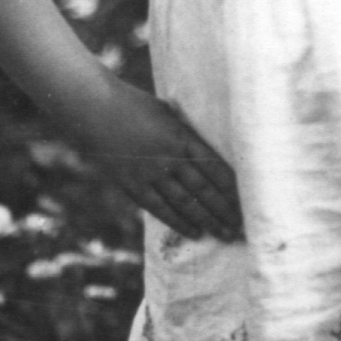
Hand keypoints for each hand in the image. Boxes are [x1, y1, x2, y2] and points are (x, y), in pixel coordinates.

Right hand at [85, 83, 242, 241]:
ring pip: (185, 203)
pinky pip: (160, 209)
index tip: (247, 203)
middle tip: (241, 228)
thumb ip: (185, 134)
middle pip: (204, 190)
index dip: (232, 189)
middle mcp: (169, 157)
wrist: (92, 108)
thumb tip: (205, 149)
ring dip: (207, 221)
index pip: (215, 168)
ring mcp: (150, 173)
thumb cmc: (133, 105)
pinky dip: (179, 222)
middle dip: (225, 211)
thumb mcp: (168, 114)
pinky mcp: (131, 184)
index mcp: (183, 137)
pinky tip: (194, 233)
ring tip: (224, 235)